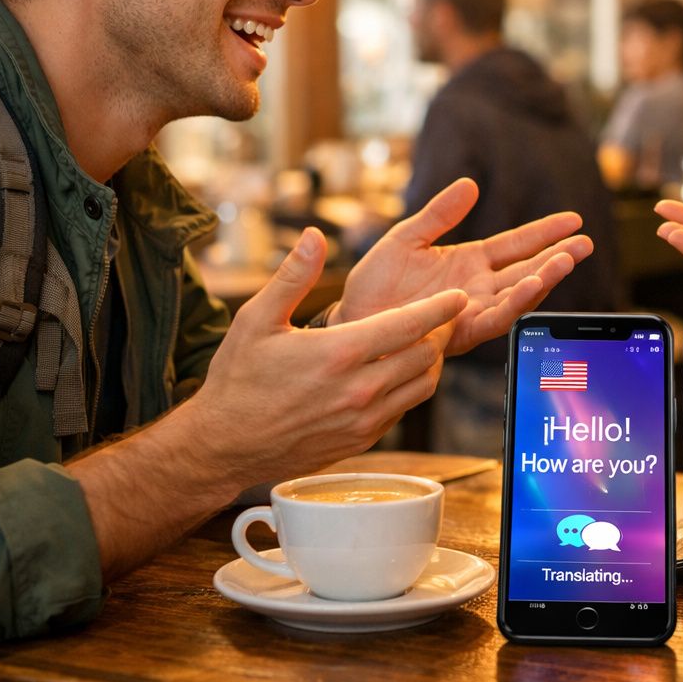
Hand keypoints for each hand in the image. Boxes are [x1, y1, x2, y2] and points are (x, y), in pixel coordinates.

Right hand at [185, 228, 467, 484]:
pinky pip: (403, 410)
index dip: (440, 308)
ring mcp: (364, 419)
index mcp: (340, 353)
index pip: (409, 325)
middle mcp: (359, 389)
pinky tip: (395, 374)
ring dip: (428, 362)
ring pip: (422, 386)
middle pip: (426, 355)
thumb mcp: (256, 320)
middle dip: (437, 333)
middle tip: (436, 318)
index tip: (458, 296)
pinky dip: (409, 389)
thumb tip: (315, 236)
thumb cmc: (237, 380)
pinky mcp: (363, 440)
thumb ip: (293, 276)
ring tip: (420, 343)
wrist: (224, 446)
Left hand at [334, 178, 592, 355]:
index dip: (544, 232)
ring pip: (518, 295)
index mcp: (468, 263)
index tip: (573, 220)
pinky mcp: (460, 331)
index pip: (516, 244)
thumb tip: (471, 183)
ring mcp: (471, 311)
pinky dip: (515, 302)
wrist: (350, 323)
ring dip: (544, 279)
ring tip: (567, 260)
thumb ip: (438, 214)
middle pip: (527, 270)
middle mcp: (477, 288)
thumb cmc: (374, 285)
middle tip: (585, 243)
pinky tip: (532, 285)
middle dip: (557, 257)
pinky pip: (495, 317)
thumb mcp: (405, 238)